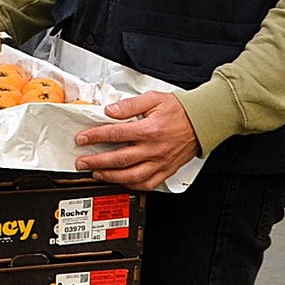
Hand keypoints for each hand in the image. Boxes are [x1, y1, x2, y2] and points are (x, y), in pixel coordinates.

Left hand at [73, 90, 200, 190]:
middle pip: (119, 159)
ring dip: (110, 176)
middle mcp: (154, 149)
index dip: (95, 137)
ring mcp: (161, 162)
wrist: (203, 121)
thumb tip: (110, 110)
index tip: (82, 139)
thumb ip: (129, 105)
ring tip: (97, 173)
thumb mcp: (153, 99)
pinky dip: (132, 185)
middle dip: (96, 161)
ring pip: (131, 176)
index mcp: (149, 129)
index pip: (115, 134)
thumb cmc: (180, 110)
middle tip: (82, 162)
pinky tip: (121, 182)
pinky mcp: (167, 170)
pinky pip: (148, 184)